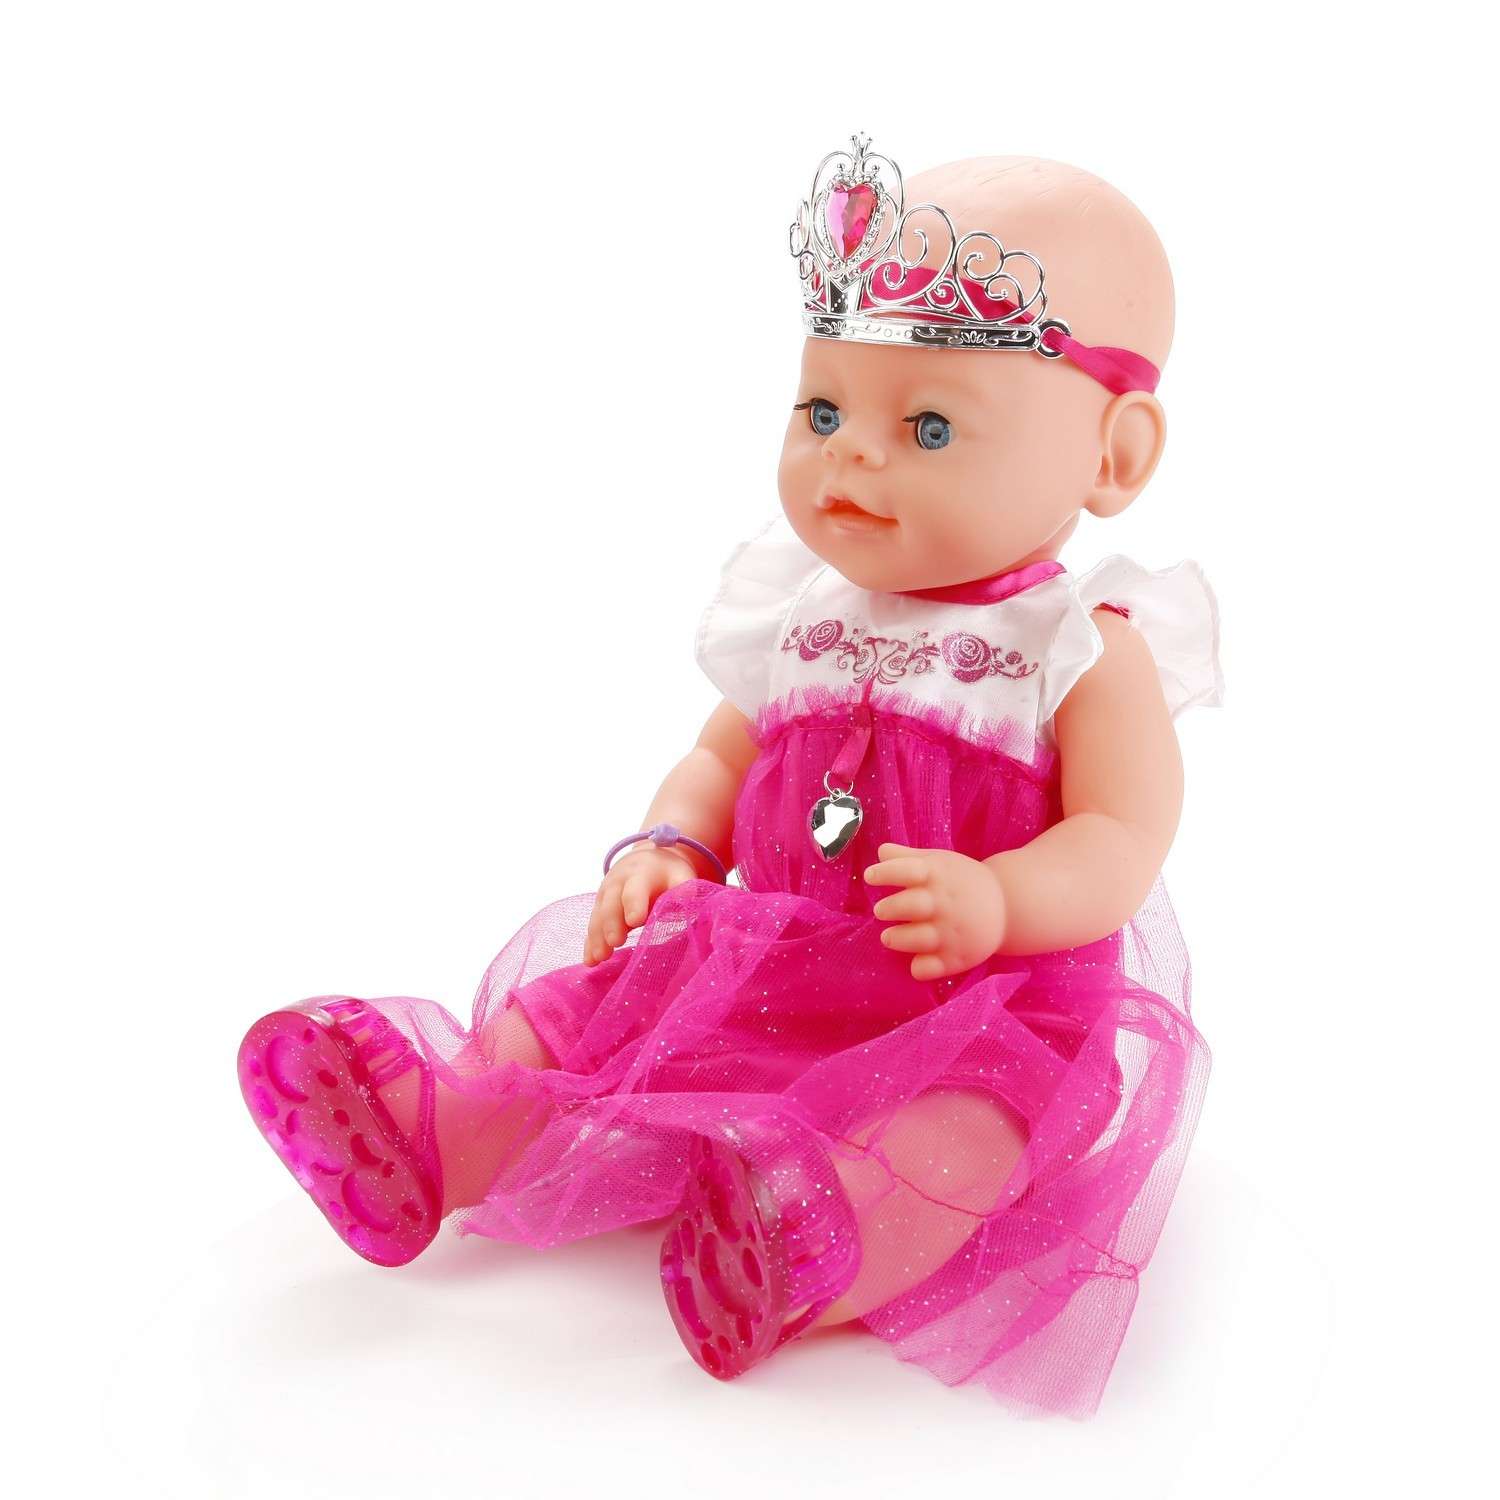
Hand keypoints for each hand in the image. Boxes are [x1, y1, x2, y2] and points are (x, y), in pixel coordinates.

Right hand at [583, 845, 697, 965]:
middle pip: (611, 904)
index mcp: (640, 874)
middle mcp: (617, 884)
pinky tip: (590, 961)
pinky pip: (593, 926)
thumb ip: (684, 889)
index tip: (635, 921)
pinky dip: (590, 944)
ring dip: (597, 938)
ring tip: (599, 958)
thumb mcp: (680, 875)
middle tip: (615, 942)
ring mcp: (605, 896)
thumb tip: (687, 903)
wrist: (645, 860)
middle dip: (612, 923)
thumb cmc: (667, 874)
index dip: (634, 904)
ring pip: (598, 917)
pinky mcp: (599, 909)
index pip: (635, 889)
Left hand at [864, 842, 1006, 980]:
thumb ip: (908, 857)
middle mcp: (946, 904)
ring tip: (889, 937)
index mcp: (939, 876)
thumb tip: (880, 852)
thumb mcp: (940, 862)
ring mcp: (952, 932)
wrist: (1008, 907)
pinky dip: (920, 968)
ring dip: (898, 939)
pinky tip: (916, 961)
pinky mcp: (957, 958)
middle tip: (881, 910)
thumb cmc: (962, 881)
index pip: (908, 870)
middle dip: (889, 908)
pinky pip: (932, 968)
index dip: (885, 872)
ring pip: (918, 939)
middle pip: (911, 905)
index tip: (870, 876)